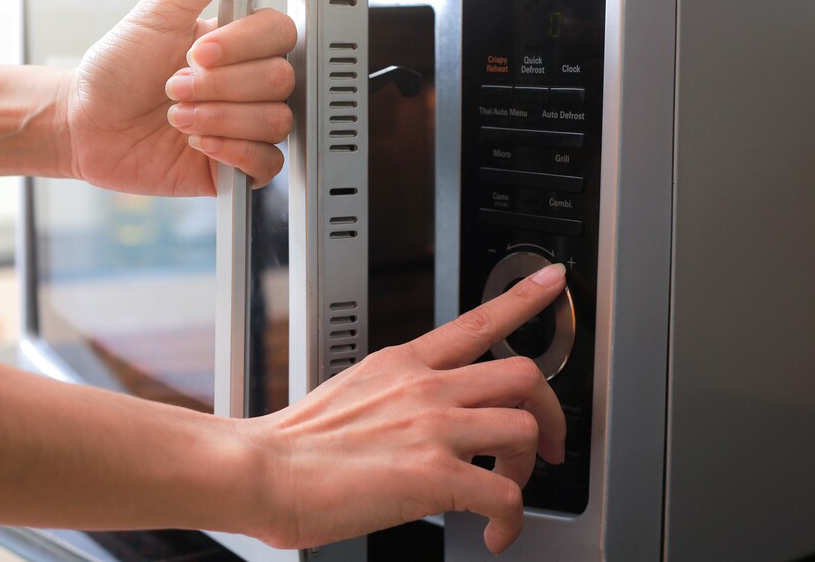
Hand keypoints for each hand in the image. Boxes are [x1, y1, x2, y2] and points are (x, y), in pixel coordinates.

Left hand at [61, 0, 296, 195]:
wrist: (86, 125)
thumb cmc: (116, 70)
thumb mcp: (155, 13)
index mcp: (238, 44)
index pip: (280, 35)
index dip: (243, 46)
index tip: (198, 51)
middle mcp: (247, 84)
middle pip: (280, 80)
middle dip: (221, 86)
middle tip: (175, 86)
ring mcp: (245, 125)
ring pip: (275, 123)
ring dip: (220, 119)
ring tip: (179, 118)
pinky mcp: (236, 168)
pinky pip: (267, 164)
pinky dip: (233, 152)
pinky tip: (199, 144)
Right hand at [241, 264, 567, 553]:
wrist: (263, 471)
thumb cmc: (296, 443)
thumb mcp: (352, 391)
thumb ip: (395, 393)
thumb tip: (417, 417)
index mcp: (404, 364)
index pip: (478, 320)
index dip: (525, 298)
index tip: (551, 282)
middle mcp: (427, 387)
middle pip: (524, 374)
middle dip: (549, 412)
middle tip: (548, 445)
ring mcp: (434, 427)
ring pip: (526, 429)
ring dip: (528, 469)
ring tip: (506, 492)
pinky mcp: (435, 475)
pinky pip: (506, 496)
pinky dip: (511, 521)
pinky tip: (494, 533)